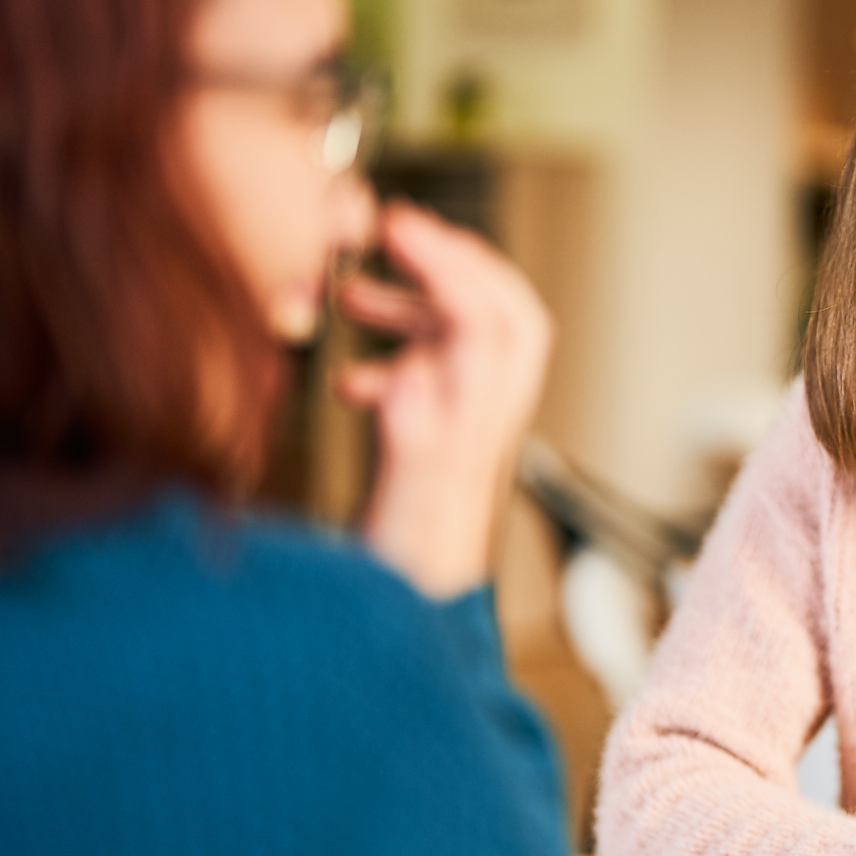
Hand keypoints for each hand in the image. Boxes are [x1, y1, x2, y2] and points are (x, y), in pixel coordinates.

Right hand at [332, 202, 551, 598]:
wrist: (402, 631)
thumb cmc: (402, 574)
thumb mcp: (402, 497)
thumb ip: (411, 434)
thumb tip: (407, 374)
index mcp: (483, 423)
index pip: (487, 318)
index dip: (447, 264)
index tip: (400, 225)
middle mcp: (488, 423)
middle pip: (505, 317)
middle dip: (459, 266)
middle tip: (407, 233)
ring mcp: (468, 437)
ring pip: (467, 346)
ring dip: (417, 309)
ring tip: (352, 295)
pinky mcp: (440, 454)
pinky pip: (435, 385)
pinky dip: (398, 361)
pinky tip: (350, 379)